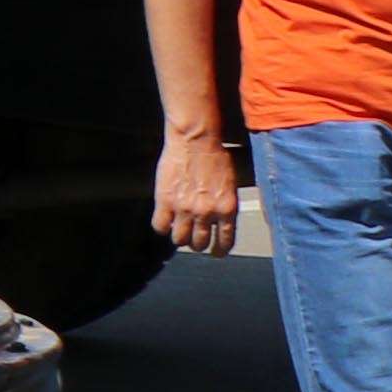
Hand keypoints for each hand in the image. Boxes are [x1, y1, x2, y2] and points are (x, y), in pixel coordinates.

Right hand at [151, 125, 243, 256]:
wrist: (196, 140)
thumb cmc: (215, 156)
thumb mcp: (230, 185)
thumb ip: (225, 206)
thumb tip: (221, 222)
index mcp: (227, 209)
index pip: (225, 242)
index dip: (219, 250)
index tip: (216, 252)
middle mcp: (207, 213)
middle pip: (199, 243)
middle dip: (197, 243)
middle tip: (194, 238)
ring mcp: (184, 208)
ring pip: (179, 240)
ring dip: (179, 237)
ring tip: (179, 229)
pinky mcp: (165, 201)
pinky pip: (160, 226)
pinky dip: (162, 226)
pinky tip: (165, 219)